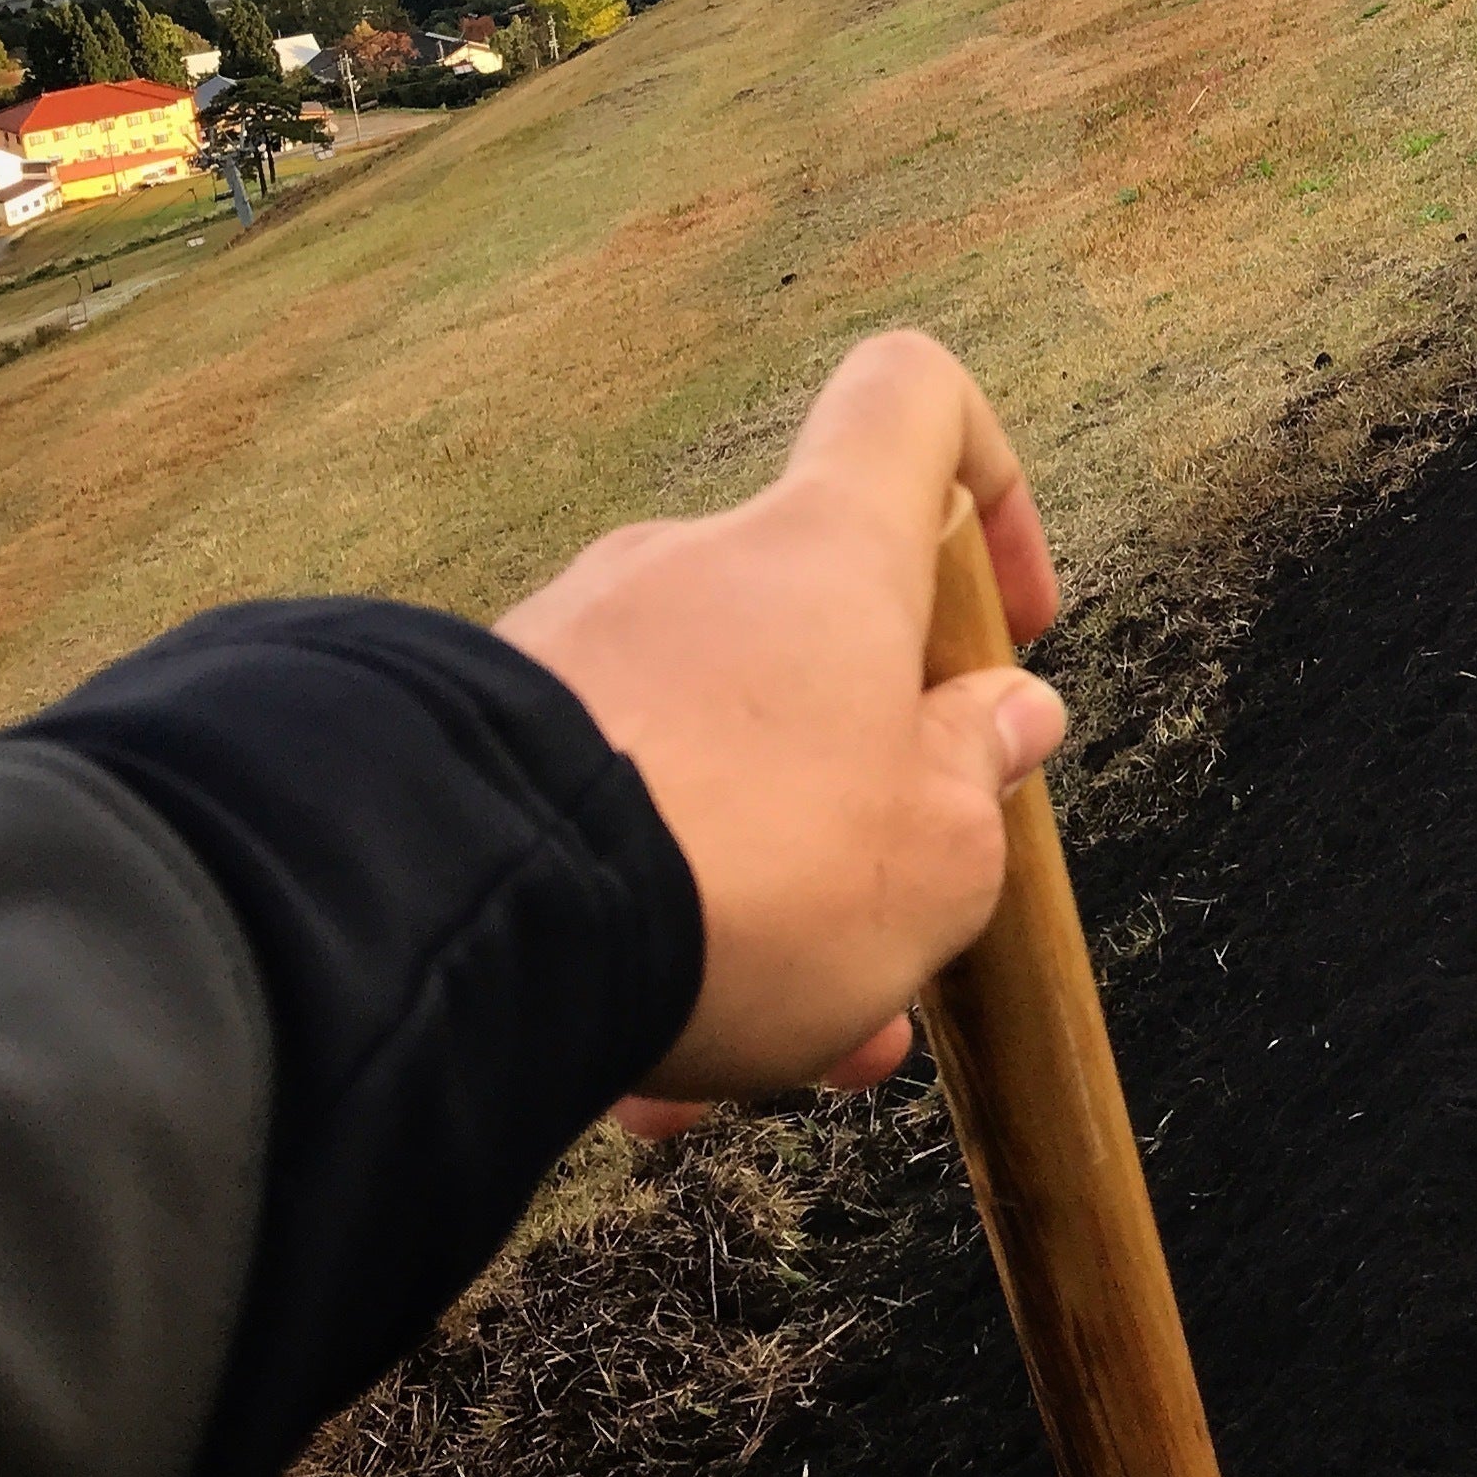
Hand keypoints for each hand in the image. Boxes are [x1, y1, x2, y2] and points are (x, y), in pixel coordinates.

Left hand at [496, 331, 1067, 1135]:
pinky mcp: (472, 739)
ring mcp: (572, 646)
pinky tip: (646, 1073)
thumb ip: (980, 776)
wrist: (471, 922)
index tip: (1006, 634)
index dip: (987, 487)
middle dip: (866, 794)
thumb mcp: (940, 855)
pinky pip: (601, 815)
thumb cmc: (755, 869)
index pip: (916, 402)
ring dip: (760, 888)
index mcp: (829, 552)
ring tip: (771, 1054)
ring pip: (712, 755)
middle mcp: (694, 566)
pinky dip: (644, 920)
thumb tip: (1005, 714)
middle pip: (817, 635)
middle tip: (891, 944)